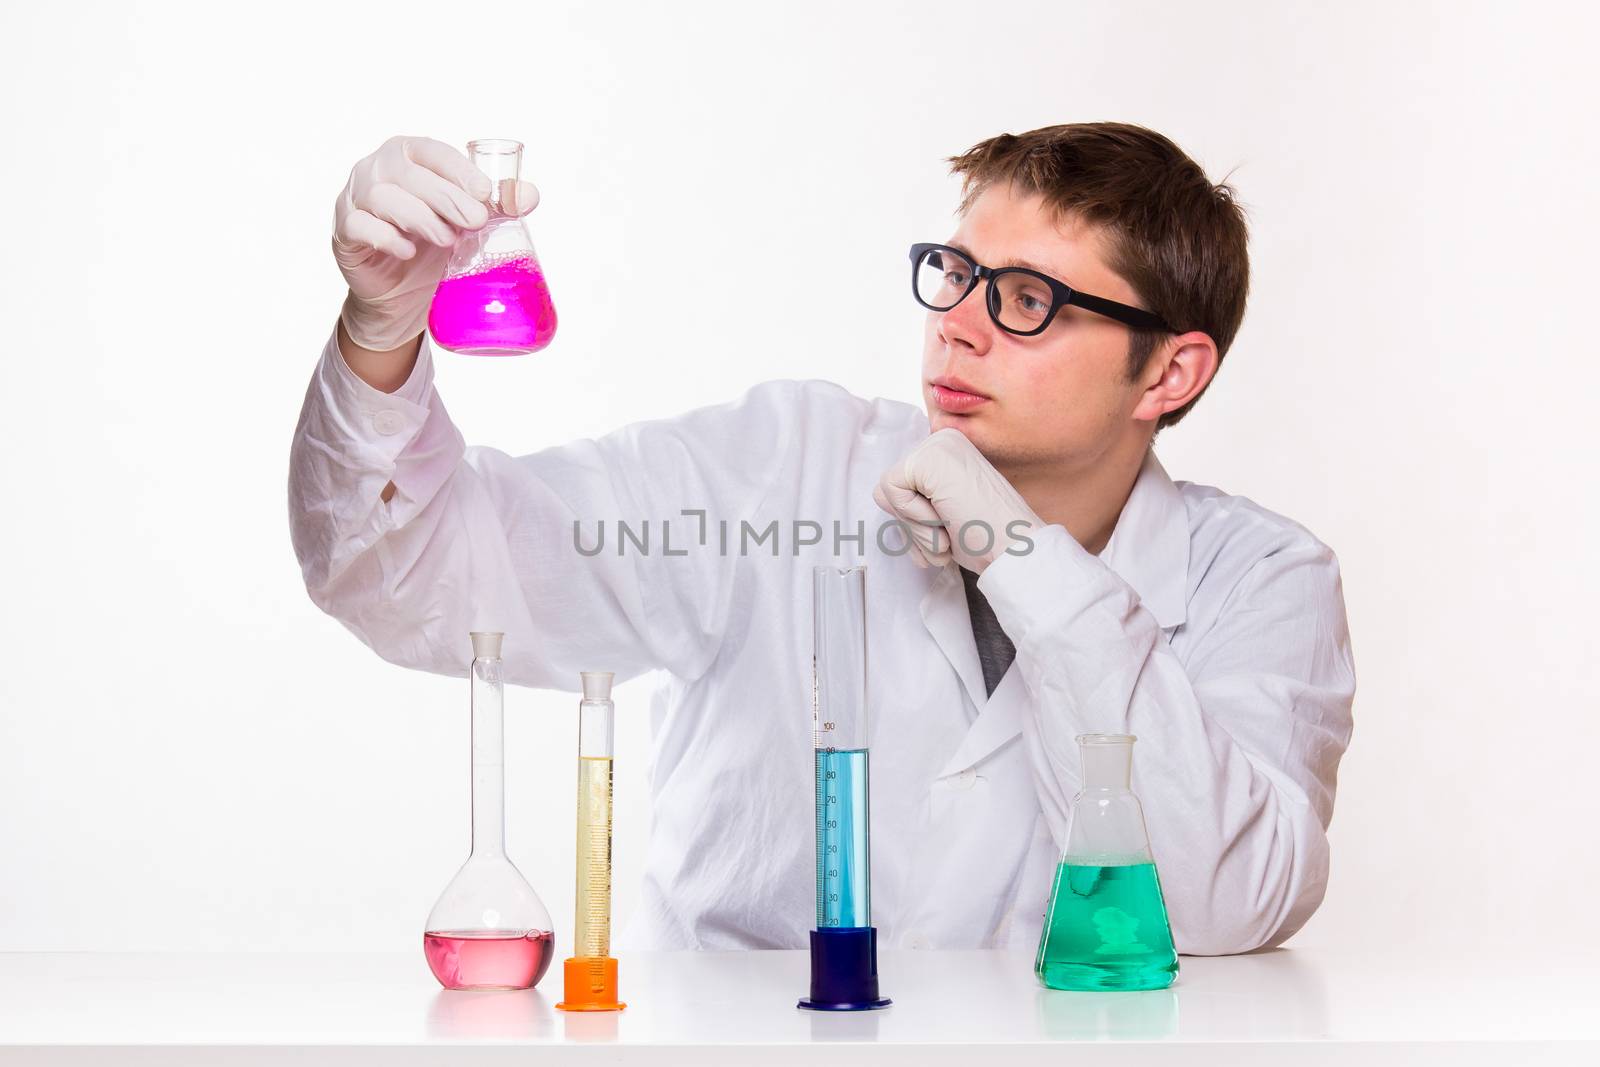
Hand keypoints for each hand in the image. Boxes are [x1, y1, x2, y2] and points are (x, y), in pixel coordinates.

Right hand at [332, 136, 540, 351]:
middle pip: (408, 172)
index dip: (458, 170)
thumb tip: (529, 196)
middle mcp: (376, 169)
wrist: (399, 292)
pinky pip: (360, 226)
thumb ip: (497, 206)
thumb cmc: (433, 244)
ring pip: (383, 197)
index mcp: (408, 155)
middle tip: (475, 221)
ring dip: (421, 218)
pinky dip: (386, 237)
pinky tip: (409, 251)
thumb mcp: (467, 223)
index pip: (431, 150)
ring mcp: (355, 198)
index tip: (486, 194)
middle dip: (446, 197)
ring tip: (448, 241)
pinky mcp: (344, 231)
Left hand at [872, 428, 1043, 571]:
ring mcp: (936, 446)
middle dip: (911, 526)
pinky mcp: (927, 458)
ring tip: (947, 533)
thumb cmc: (985, 538)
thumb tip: (879, 494)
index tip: (942, 539)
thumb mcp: (943, 512)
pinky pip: (890, 490)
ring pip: (885, 492)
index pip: (899, 486)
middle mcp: (942, 441)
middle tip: (946, 539)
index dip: (913, 522)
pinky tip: (945, 520)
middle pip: (888, 489)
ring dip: (913, 527)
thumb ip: (915, 498)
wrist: (1014, 548)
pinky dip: (913, 517)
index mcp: (948, 451)